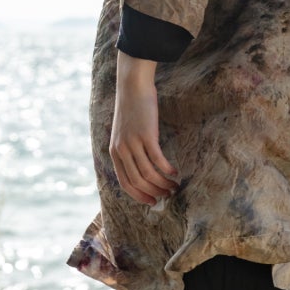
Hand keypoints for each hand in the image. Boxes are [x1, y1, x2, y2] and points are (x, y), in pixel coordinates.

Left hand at [110, 53, 180, 205]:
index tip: (152, 201)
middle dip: (153, 192)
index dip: (139, 195)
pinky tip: (175, 172)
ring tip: (174, 186)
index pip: (125, 183)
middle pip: (138, 181)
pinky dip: (167, 169)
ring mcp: (133, 144)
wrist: (132, 87)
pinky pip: (157, 160)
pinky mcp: (146, 136)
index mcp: (114, 152)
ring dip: (163, 183)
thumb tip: (141, 165)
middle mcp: (122, 151)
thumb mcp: (124, 132)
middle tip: (167, 195)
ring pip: (148, 174)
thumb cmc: (131, 109)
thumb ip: (128, 148)